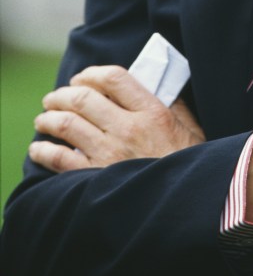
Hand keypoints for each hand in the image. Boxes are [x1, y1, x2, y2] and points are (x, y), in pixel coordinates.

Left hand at [29, 65, 204, 173]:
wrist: (184, 202)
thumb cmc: (188, 164)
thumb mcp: (190, 128)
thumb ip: (173, 103)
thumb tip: (155, 83)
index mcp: (152, 112)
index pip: (115, 78)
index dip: (92, 73)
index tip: (82, 78)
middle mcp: (128, 129)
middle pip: (84, 99)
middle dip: (62, 94)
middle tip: (54, 98)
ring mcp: (110, 155)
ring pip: (67, 125)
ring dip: (49, 119)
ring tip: (43, 120)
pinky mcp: (97, 179)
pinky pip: (61, 160)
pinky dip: (44, 151)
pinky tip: (39, 149)